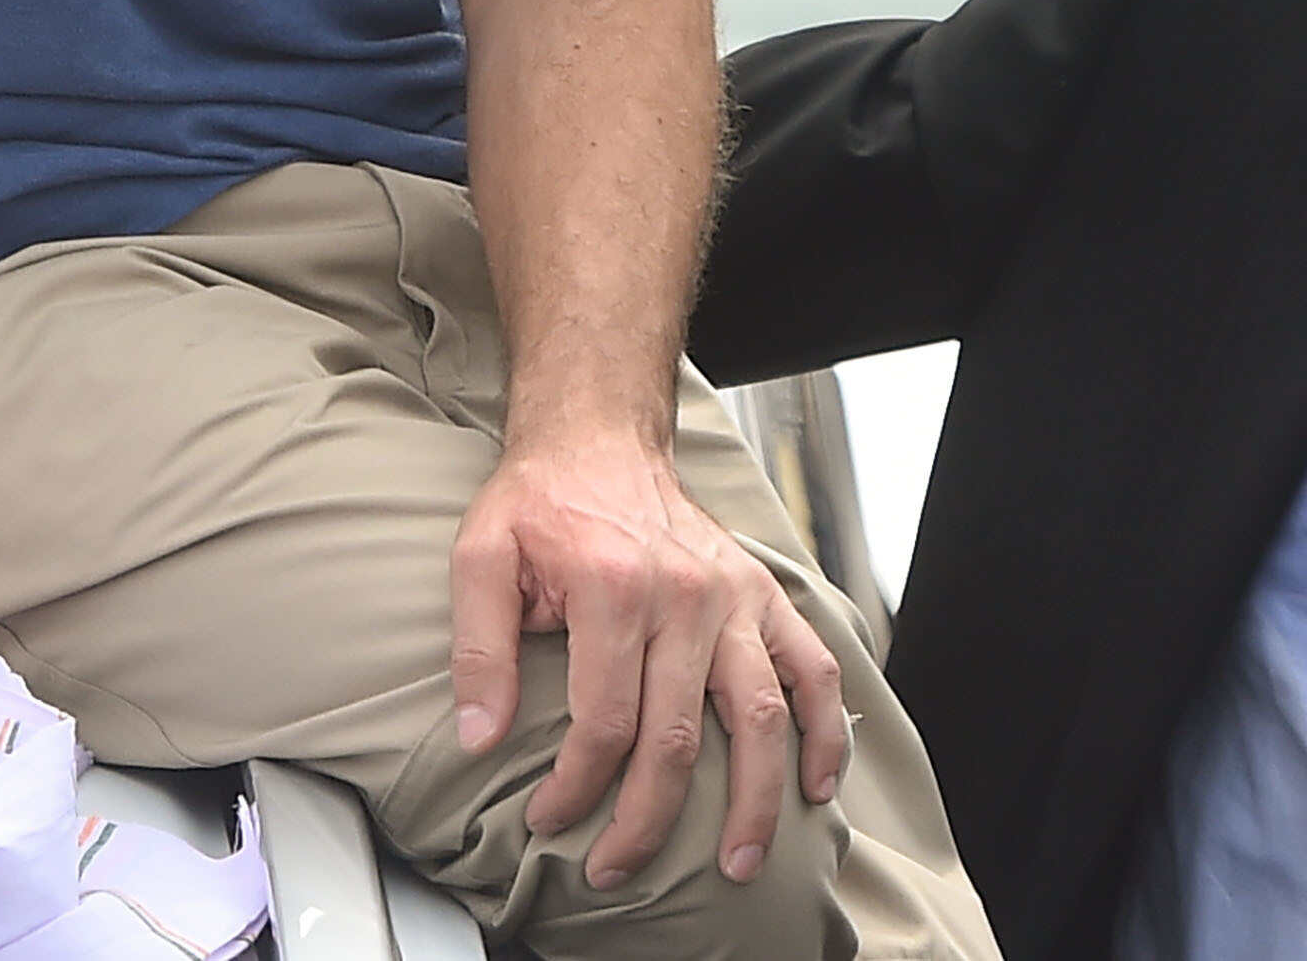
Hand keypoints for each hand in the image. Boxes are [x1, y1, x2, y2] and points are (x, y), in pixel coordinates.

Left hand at [449, 425, 847, 888]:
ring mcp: (734, 598)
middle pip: (677, 737)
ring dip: (755, 801)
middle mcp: (685, 596)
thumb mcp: (481, 556)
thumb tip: (480, 734)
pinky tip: (817, 786)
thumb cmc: (540, 500)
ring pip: (761, 718)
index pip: (602, 721)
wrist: (598, 437)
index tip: (549, 820)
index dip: (575, 786)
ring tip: (739, 863)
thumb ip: (479, 648)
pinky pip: (814, 670)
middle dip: (646, 820)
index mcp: (613, 586)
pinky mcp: (764, 595)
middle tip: (617, 868)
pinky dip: (826, 732)